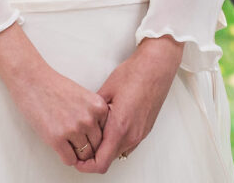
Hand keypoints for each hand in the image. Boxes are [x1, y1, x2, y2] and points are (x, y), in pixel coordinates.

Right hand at [0, 21, 109, 165]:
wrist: (32, 80)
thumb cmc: (55, 87)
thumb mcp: (84, 96)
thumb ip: (94, 115)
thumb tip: (100, 138)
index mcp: (98, 107)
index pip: (106, 133)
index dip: (96, 136)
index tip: (87, 134)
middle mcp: (89, 119)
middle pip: (97, 146)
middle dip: (87, 146)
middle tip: (77, 141)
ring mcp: (73, 129)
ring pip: (84, 155)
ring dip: (77, 152)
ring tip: (68, 142)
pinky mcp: (57, 138)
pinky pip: (69, 159)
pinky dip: (66, 156)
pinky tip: (60, 146)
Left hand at [73, 35, 183, 173]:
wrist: (155, 67)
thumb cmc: (133, 74)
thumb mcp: (106, 91)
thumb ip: (93, 112)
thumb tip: (83, 122)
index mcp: (119, 127)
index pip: (101, 162)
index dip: (85, 166)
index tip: (77, 160)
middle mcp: (132, 135)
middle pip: (108, 159)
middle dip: (93, 156)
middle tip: (82, 144)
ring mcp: (140, 134)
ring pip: (118, 152)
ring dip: (105, 148)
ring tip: (94, 132)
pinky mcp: (144, 130)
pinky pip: (127, 144)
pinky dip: (116, 142)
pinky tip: (109, 126)